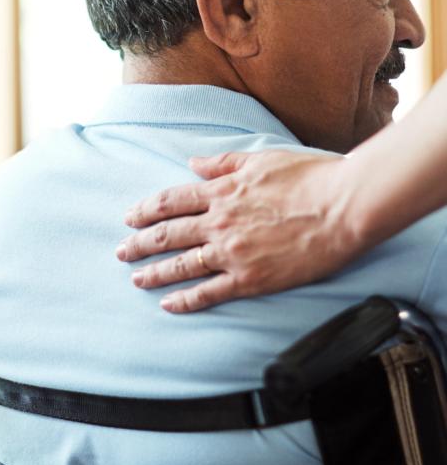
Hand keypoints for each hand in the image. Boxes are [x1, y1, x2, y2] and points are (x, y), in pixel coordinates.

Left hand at [118, 150, 360, 312]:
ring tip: (136, 279)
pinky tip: (169, 304)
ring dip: (154, 273)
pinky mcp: (251, 278)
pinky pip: (209, 292)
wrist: (342, 207)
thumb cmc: (309, 177)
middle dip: (139, 244)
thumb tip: (194, 163)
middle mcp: (220, 222)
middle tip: (121, 252)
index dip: (145, 210)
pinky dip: (185, 299)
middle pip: (167, 234)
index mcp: (222, 191)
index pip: (170, 201)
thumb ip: (223, 162)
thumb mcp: (261, 159)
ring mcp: (232, 252)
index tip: (129, 218)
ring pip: (181, 265)